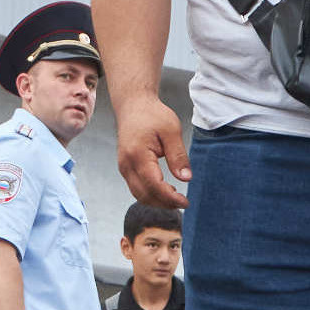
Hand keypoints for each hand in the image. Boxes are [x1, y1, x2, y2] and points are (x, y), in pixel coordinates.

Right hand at [114, 92, 188, 208]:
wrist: (133, 106)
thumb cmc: (152, 114)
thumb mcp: (171, 130)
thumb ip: (178, 155)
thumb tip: (186, 178)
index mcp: (137, 155)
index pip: (154, 185)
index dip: (170, 198)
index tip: (185, 202)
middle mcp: (126, 164)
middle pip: (144, 194)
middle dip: (164, 203)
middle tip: (183, 203)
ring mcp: (123, 167)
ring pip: (139, 194)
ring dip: (157, 201)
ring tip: (175, 198)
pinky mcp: (125, 167)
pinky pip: (136, 187)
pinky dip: (150, 194)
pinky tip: (165, 190)